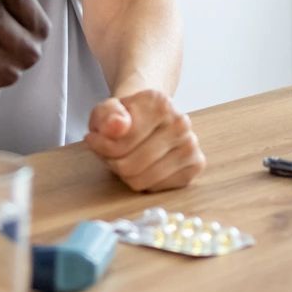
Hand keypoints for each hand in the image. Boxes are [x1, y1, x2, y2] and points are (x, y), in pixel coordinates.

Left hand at [85, 89, 204, 192]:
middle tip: (111, 152)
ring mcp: (191, 144)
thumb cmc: (126, 116)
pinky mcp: (196, 165)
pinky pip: (156, 189)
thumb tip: (118, 126)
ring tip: (126, 158)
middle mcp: (181, 122)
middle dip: (113, 162)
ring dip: (126, 174)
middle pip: (130, 166)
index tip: (95, 139)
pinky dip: (144, 182)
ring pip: (142, 180)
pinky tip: (144, 166)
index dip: (101, 146)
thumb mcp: (106, 110)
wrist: (151, 115)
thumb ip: (107, 116)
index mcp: (160, 103)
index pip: (121, 143)